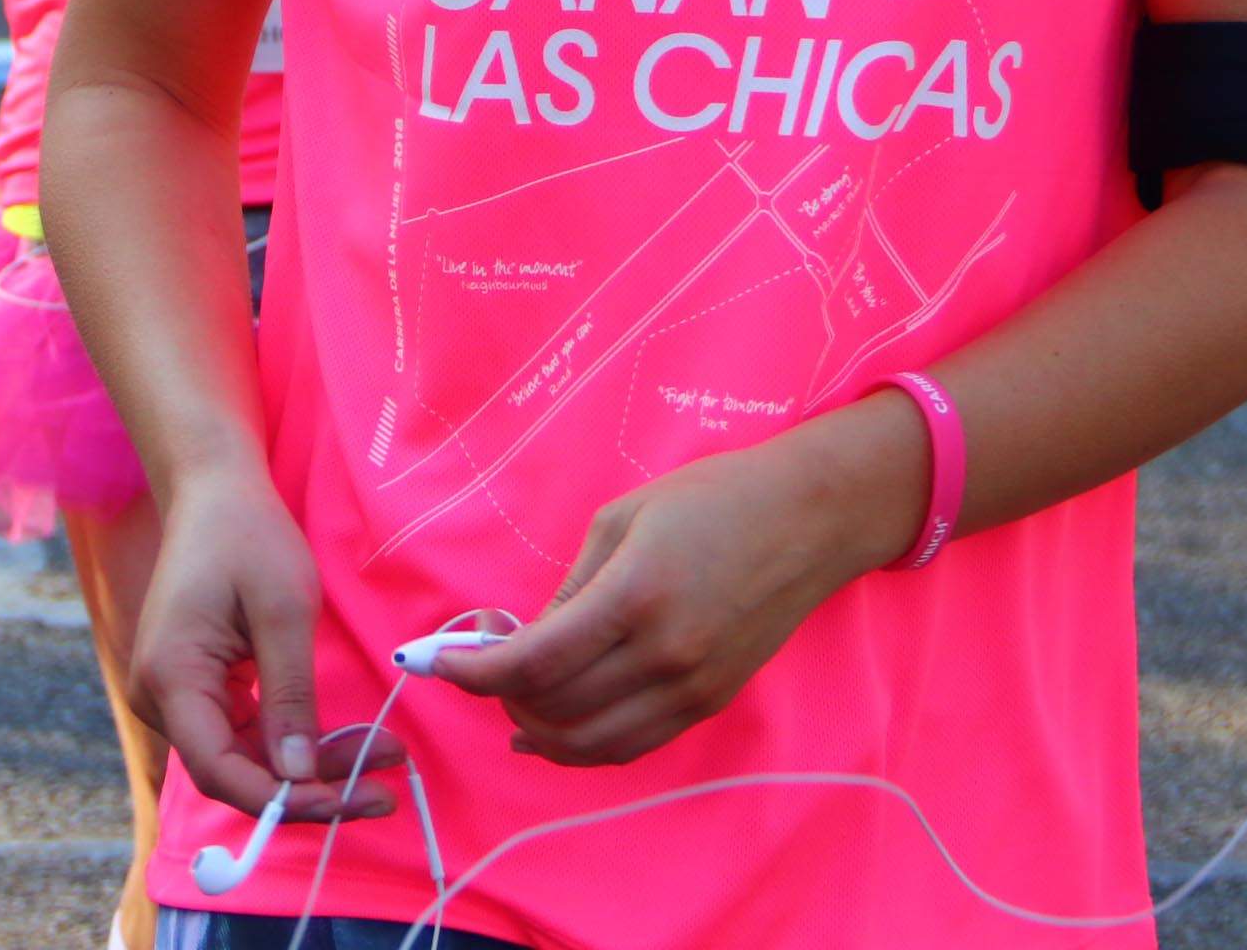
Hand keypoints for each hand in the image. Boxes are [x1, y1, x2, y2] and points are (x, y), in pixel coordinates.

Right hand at [134, 472, 397, 827]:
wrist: (215, 490)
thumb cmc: (248, 536)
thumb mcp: (284, 610)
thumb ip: (290, 696)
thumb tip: (297, 775)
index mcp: (170, 678)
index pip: (219, 770)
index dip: (282, 798)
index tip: (346, 801)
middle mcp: (160, 697)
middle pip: (234, 771)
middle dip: (309, 786)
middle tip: (382, 792)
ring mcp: (175, 694)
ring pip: (244, 756)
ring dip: (310, 765)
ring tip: (382, 757)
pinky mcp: (197, 688)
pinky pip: (244, 731)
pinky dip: (294, 739)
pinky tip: (347, 741)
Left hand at [429, 396, 923, 767]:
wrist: (808, 520)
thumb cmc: (712, 499)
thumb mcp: (622, 520)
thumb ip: (570, 590)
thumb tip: (525, 645)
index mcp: (634, 596)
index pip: (534, 663)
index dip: (473, 672)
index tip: (437, 661)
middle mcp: (664, 655)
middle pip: (555, 711)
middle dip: (500, 698)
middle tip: (476, 669)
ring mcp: (691, 687)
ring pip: (590, 744)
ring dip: (537, 730)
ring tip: (510, 701)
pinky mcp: (709, 702)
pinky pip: (631, 743)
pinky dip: (583, 746)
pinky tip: (552, 733)